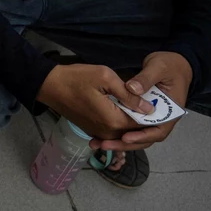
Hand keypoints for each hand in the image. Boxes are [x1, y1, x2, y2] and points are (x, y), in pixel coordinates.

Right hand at [37, 64, 151, 140]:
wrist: (49, 86)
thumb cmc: (76, 78)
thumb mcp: (105, 77)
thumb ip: (129, 94)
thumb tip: (149, 108)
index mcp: (114, 120)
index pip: (144, 124)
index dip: (155, 114)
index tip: (161, 101)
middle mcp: (108, 132)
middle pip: (136, 130)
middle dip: (146, 119)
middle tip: (153, 102)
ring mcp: (100, 133)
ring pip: (125, 131)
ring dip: (134, 120)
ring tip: (140, 103)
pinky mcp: (93, 130)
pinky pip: (114, 130)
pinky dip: (122, 122)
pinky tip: (124, 108)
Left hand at [92, 51, 192, 151]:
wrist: (175, 63)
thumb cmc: (170, 66)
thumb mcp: (159, 68)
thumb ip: (146, 78)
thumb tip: (132, 89)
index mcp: (170, 112)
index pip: (158, 131)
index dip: (142, 136)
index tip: (125, 137)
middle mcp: (161, 118)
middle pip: (145, 138)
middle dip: (125, 143)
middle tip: (105, 145)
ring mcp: (151, 117)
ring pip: (136, 134)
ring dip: (119, 141)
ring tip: (98, 143)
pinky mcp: (141, 113)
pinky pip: (130, 125)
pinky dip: (118, 131)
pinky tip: (101, 135)